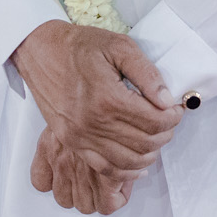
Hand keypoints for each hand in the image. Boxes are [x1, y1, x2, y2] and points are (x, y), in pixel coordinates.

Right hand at [10, 20, 181, 205]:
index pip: (154, 121)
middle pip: (144, 144)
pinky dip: (126, 171)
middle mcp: (93, 123)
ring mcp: (80, 136)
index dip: (173, 118)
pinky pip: (104, 168)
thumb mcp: (119, 46)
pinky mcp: (71, 142)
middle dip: (165, 134)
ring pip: (127, 161)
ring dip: (149, 154)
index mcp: (107, 97)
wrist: (41, 51)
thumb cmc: (80, 46)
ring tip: (156, 137)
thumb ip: (146, 73)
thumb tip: (167, 100)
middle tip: (169, 121)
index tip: (176, 109)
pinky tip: (138, 164)